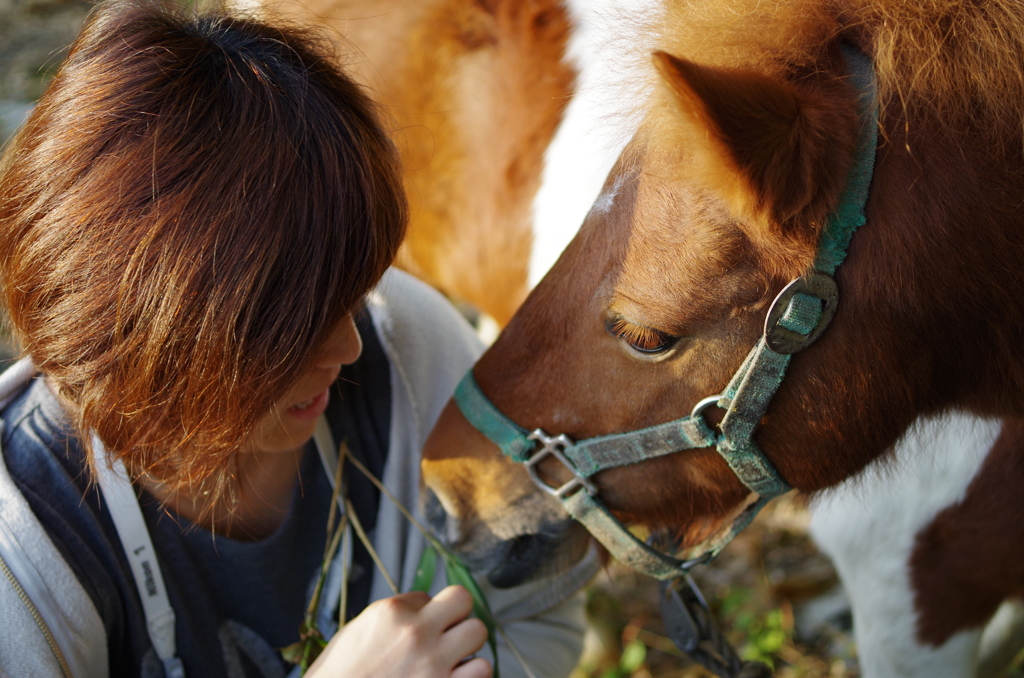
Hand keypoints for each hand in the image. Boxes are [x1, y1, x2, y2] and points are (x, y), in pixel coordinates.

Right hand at [306, 585, 492, 677]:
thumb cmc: (338, 676)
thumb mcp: (356, 633)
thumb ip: (392, 618)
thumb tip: (421, 608)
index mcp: (391, 613)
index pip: (427, 595)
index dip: (424, 612)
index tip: (418, 627)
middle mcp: (416, 632)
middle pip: (463, 601)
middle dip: (456, 616)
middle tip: (446, 634)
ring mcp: (433, 663)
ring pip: (478, 633)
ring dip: (468, 646)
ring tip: (453, 659)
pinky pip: (481, 671)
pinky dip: (473, 674)